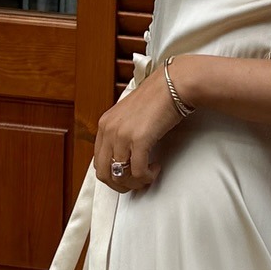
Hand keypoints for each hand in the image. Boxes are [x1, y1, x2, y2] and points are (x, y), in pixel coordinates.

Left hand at [94, 68, 182, 192]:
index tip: (125, 177)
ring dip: (136, 182)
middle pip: (103, 172)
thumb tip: (124, 157)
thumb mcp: (129, 115)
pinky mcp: (139, 139)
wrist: (173, 85)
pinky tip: (155, 168)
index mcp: (104, 124)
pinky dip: (147, 176)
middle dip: (120, 184)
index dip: (111, 175)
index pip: (97, 161)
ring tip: (148, 175)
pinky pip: (138, 172)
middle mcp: (109, 130)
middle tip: (135, 184)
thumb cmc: (156, 98)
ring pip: (120, 175)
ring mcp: (122, 135)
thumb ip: (121, 133)